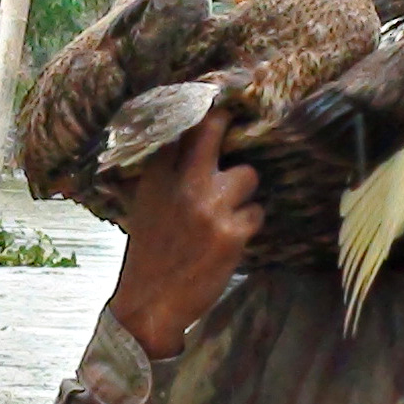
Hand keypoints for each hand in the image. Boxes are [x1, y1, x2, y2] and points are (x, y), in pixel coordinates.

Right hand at [107, 106, 259, 359]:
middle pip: (215, 132)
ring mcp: (209, 206)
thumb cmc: (151, 251)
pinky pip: (256, 213)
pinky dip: (248, 224)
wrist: (151, 302)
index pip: (180, 127)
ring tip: (229, 211)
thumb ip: (166, 172)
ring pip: (248, 176)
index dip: (203, 110)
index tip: (217, 101)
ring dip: (244, 193)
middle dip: (228, 124)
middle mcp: (182, 183)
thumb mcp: (146, 203)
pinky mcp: (232, 232)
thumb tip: (188, 139)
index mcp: (156, 175)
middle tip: (237, 121)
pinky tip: (232, 238)